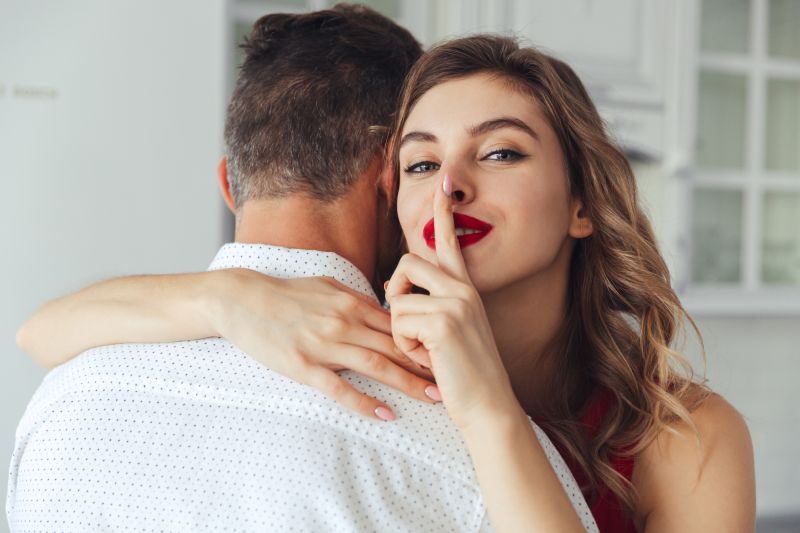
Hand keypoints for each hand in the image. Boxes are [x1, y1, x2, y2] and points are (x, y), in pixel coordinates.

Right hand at [210, 270, 438, 419]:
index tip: (448, 353)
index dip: (426, 339)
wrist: (241, 299)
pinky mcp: (303, 366)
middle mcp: (343, 323)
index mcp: (350, 303)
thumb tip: (384, 310)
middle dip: (427, 365)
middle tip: (455, 380)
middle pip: (395, 346)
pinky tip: (386, 414)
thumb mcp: (326, 286)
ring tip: (433, 398)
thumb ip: (357, 299)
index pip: (398, 324)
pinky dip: (365, 402)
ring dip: (407, 384)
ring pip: (376, 366)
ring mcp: (324, 345)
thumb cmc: (285, 292)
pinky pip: (339, 389)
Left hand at [385, 174, 518, 429]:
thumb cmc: (464, 373)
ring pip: (398, 300)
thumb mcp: (452, 331)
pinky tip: (428, 360)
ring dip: (401, 331)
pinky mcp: (444, 321)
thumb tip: (395, 291)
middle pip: (408, 262)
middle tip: (407, 321)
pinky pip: (399, 322)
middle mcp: (463, 289)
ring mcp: (455, 303)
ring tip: (425, 352)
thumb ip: (432, 305)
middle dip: (394, 291)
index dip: (444, 212)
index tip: (444, 183)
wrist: (488, 405)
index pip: (451, 241)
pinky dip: (405, 347)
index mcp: (465, 288)